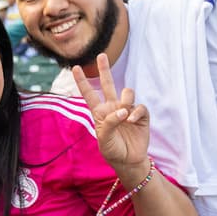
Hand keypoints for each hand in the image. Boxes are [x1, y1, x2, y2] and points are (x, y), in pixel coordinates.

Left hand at [73, 53, 150, 174]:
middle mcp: (113, 107)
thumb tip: (123, 110)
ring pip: (127, 93)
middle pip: (108, 84)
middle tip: (101, 55)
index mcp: (100, 112)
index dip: (82, 81)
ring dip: (125, 100)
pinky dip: (136, 113)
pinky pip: (139, 106)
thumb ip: (110, 122)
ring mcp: (127, 110)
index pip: (89, 94)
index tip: (75, 68)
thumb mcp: (104, 138)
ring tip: (124, 114)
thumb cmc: (112, 150)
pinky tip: (132, 121)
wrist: (128, 160)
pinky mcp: (141, 115)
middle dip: (104, 70)